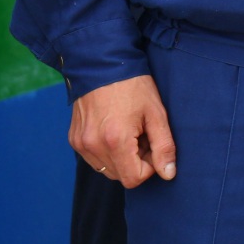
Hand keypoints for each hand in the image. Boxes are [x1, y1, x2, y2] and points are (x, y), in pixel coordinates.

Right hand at [70, 75, 175, 189]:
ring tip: (128, 130)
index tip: (152, 144)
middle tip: (141, 134)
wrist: (102, 63)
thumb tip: (168, 174)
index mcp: (114, 140)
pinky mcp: (74, 139)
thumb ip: (164, 146)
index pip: (133, 179)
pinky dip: (106, 151)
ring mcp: (80, 143)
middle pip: (119, 176)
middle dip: (135, 161)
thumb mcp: (156, 113)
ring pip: (106, 169)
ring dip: (120, 158)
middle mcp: (93, 146)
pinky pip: (94, 158)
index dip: (149, 167)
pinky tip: (114, 129)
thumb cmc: (133, 86)